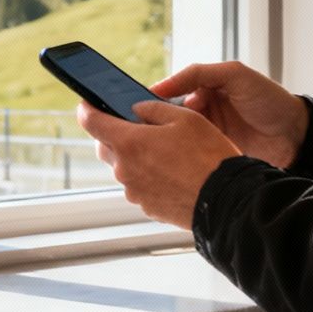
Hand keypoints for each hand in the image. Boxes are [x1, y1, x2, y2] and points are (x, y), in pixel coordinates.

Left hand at [78, 100, 241, 229]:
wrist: (225, 200)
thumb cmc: (208, 156)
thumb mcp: (185, 117)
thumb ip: (153, 108)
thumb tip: (136, 109)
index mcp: (128, 142)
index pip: (91, 122)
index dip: (87, 109)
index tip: (88, 105)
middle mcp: (124, 169)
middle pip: (105, 146)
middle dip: (114, 134)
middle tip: (135, 126)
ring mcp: (134, 191)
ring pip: (123, 168)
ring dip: (134, 157)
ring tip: (164, 152)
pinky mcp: (147, 207)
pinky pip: (138, 186)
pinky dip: (147, 176)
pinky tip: (171, 172)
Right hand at [149, 62, 307, 168]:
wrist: (296, 136)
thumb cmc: (269, 100)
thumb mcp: (234, 75)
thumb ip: (198, 74)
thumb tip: (162, 86)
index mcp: (205, 89)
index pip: (170, 93)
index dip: (152, 99)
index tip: (132, 107)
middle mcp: (204, 111)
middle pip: (168, 117)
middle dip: (152, 123)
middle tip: (134, 130)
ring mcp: (208, 135)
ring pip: (176, 138)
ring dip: (163, 141)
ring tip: (144, 146)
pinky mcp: (213, 155)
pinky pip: (189, 155)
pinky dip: (177, 157)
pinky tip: (164, 160)